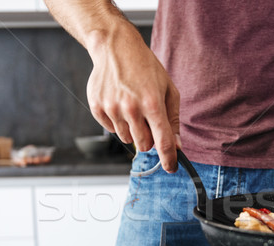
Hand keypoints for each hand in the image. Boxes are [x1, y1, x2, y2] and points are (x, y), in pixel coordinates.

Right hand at [87, 21, 180, 172]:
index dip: (169, 159)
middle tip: (148, 120)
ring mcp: (112, 109)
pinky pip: (111, 130)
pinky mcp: (98, 108)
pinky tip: (119, 103)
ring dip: (132, 129)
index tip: (171, 168)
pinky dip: (117, 122)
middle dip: (149, 138)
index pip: (163, 142)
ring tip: (132, 106)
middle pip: (144, 145)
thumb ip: (172, 119)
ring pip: (127, 139)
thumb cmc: (144, 67)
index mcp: (152, 103)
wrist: (115, 48)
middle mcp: (131, 108)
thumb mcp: (168, 88)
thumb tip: (175, 144)